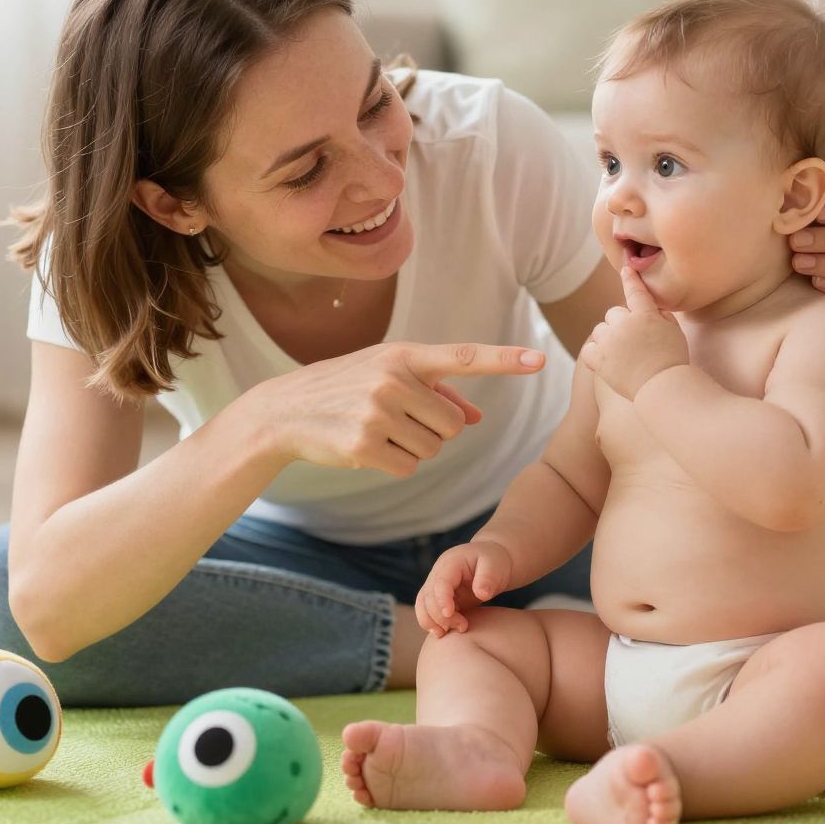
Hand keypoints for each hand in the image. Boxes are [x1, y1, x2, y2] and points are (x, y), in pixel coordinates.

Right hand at [246, 342, 544, 477]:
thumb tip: (474, 417)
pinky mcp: (364, 445)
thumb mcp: (386, 376)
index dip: (504, 361)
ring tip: (376, 430)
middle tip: (397, 420)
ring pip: (433, 448)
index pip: (464, 357)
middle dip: (434, 430)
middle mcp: (393, 379)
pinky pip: (409, 467)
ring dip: (412, 447)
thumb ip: (434, 392)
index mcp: (403, 355)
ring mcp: (377, 412)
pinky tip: (365, 447)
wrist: (283, 411)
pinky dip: (394, 464)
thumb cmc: (345, 389)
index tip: (541, 360)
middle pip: (453, 425)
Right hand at [416, 540, 514, 636]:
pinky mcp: (439, 598)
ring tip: (448, 633)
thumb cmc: (495, 563)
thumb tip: (481, 594)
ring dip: (431, 622)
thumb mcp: (496, 566)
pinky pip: (428, 612)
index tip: (450, 614)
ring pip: (422, 606)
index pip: (440, 583)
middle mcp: (438, 573)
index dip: (442, 600)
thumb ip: (488, 578)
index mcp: (451, 563)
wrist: (492, 563)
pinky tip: (448, 632)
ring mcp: (436, 586)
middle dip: (440, 616)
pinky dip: (434, 623)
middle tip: (462, 627)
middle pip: (427, 597)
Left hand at [577, 267, 689, 399]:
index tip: (624, 269)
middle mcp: (624, 324)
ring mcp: (609, 341)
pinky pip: (589, 348)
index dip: (630, 279)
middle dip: (621, 323)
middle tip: (634, 341)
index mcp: (645, 315)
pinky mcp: (598, 359)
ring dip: (608, 338)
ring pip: (600, 330)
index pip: (635, 292)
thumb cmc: (673, 360)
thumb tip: (652, 309)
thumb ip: (661, 316)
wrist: (662, 386)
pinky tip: (606, 360)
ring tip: (623, 354)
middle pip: (614, 313)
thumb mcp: (675, 332)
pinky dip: (595, 353)